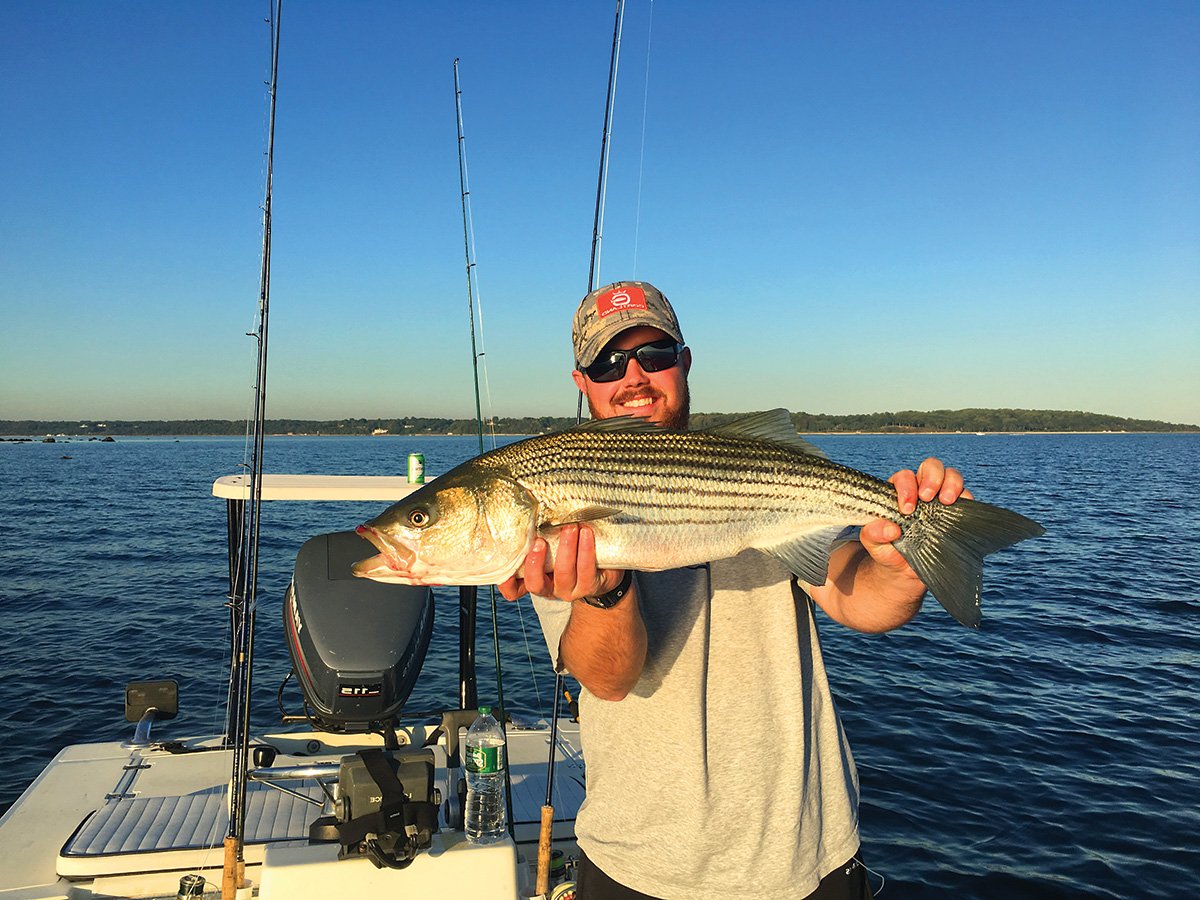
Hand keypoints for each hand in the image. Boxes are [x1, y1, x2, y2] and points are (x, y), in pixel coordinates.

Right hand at [497, 524, 624, 602]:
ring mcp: (570, 590)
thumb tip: (521, 503)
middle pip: (535, 583)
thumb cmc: (569, 549)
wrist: (602, 565)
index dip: (507, 583)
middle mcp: (549, 588)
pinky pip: (586, 570)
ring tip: (570, 527)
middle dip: (536, 562)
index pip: (514, 590)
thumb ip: (536, 533)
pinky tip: (586, 533)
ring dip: (566, 548)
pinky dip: (586, 550)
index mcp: (535, 578)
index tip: (506, 567)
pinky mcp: (590, 586)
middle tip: (540, 541)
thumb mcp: (550, 543)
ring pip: (564, 574)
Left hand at [859, 457, 973, 577]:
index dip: (906, 487)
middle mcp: (921, 489)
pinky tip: (958, 511)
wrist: (905, 569)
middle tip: (927, 497)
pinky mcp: (956, 511)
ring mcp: (940, 499)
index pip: (905, 477)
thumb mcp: (873, 543)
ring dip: (952, 483)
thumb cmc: (887, 549)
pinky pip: (966, 497)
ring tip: (946, 501)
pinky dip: (966, 500)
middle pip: (931, 466)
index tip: (906, 509)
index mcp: (898, 491)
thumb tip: (890, 528)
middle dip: (932, 477)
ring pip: (952, 475)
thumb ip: (873, 533)